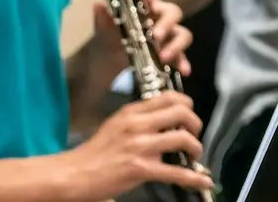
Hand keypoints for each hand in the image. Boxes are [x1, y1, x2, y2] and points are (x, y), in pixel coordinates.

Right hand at [57, 93, 211, 199]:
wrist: (74, 174)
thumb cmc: (95, 152)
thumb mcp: (116, 125)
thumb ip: (140, 120)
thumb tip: (165, 121)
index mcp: (132, 111)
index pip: (168, 96)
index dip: (186, 104)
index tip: (189, 116)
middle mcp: (138, 124)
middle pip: (180, 112)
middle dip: (195, 124)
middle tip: (195, 135)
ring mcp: (140, 146)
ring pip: (182, 138)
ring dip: (195, 148)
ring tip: (195, 156)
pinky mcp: (140, 168)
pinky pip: (175, 172)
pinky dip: (194, 178)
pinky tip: (203, 181)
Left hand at [94, 0, 192, 75]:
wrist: (107, 57)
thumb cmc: (109, 34)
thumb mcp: (103, 26)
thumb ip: (103, 16)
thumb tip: (98, 5)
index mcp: (144, 4)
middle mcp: (159, 16)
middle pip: (172, 12)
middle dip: (166, 23)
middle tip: (156, 35)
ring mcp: (167, 34)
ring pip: (182, 33)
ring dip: (176, 45)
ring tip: (164, 57)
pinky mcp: (169, 51)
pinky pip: (181, 55)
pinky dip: (183, 62)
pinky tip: (184, 71)